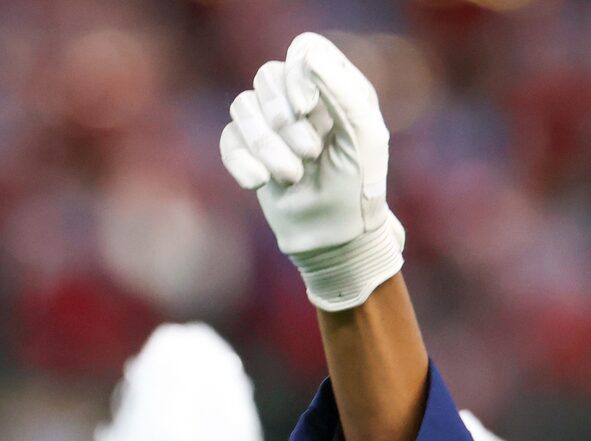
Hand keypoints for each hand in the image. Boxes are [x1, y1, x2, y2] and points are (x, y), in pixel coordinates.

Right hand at [218, 32, 403, 311]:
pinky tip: (259, 183)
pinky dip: (241, 160)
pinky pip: (228, 137)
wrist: (333, 239)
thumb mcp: (362, 136)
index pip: (305, 51)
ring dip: (265, 144)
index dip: (299, 75)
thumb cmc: (356, 188)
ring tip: (291, 177)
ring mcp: (273, 124)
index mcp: (337, 89)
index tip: (309, 109)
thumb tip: (305, 54)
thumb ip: (341, 89)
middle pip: (268, 76)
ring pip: (243, 105)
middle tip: (308, 154)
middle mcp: (303, 100)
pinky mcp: (249, 149)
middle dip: (283, 118)